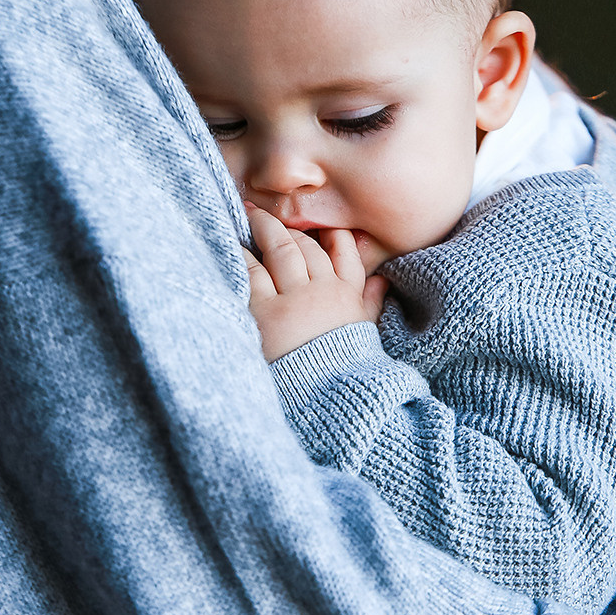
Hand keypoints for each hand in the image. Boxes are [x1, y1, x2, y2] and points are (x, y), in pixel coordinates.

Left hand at [245, 206, 384, 362]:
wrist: (321, 401)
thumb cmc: (339, 369)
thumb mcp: (361, 335)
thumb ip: (369, 304)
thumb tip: (382, 281)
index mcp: (347, 297)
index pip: (344, 252)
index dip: (330, 234)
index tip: (316, 223)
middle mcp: (322, 292)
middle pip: (307, 247)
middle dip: (288, 228)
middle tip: (267, 213)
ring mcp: (292, 300)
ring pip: (281, 249)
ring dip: (264, 228)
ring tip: (249, 214)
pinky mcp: (264, 311)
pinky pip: (252, 271)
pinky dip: (243, 254)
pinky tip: (233, 245)